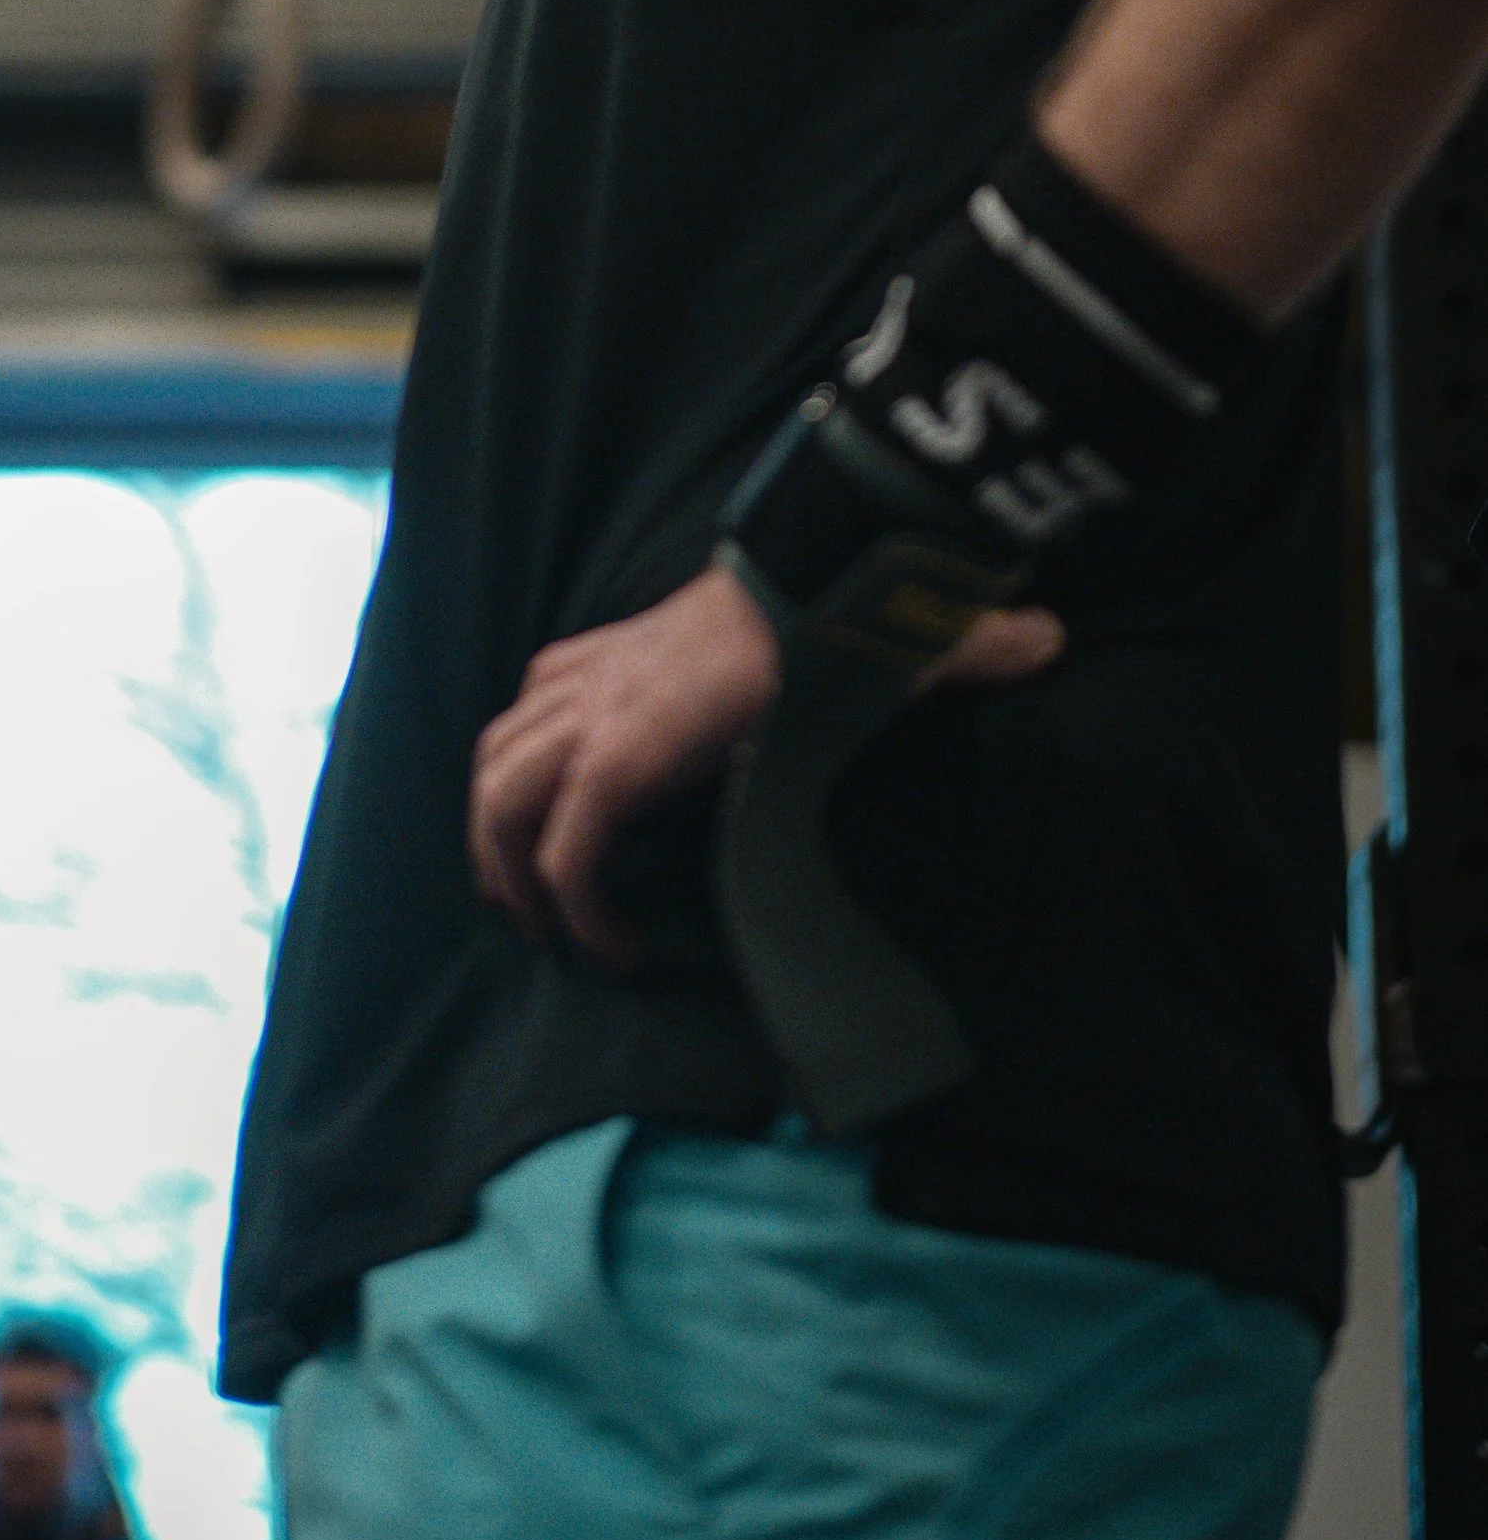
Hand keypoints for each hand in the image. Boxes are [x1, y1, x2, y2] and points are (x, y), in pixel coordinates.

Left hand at [466, 562, 1066, 969]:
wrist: (826, 589)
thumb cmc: (846, 608)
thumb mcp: (854, 636)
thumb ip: (919, 650)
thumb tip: (1045, 641)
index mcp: (627, 651)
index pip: (539, 698)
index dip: (536, 769)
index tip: (558, 840)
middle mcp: (593, 681)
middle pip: (497, 758)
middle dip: (495, 839)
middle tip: (529, 908)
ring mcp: (595, 716)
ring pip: (500, 800)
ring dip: (512, 874)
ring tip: (556, 935)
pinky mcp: (615, 759)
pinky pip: (563, 852)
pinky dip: (575, 907)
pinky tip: (616, 950)